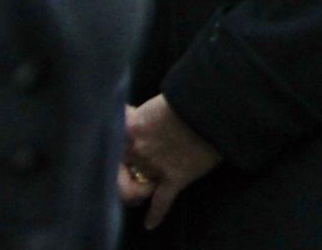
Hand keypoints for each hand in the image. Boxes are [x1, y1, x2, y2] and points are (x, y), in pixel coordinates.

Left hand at [117, 95, 221, 230]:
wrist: (212, 107)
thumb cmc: (186, 98)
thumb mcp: (154, 102)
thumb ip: (139, 116)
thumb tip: (131, 118)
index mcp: (130, 128)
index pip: (109, 143)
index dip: (109, 149)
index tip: (111, 150)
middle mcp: (138, 150)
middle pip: (117, 172)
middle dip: (120, 176)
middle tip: (127, 175)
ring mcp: (155, 166)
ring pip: (136, 190)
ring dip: (138, 192)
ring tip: (141, 193)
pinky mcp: (174, 178)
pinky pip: (161, 203)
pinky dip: (155, 215)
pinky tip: (150, 223)